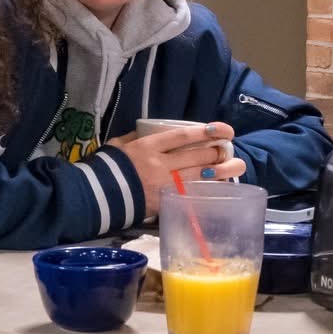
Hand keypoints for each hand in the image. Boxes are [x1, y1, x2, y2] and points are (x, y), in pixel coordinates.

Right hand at [113, 122, 244, 204]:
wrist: (93, 196)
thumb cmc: (105, 168)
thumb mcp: (119, 145)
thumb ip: (138, 137)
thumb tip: (155, 131)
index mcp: (149, 147)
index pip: (184, 136)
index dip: (208, 132)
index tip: (225, 130)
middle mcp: (160, 165)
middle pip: (197, 157)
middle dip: (219, 152)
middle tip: (231, 150)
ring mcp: (163, 186)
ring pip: (200, 178)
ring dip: (223, 172)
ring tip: (238, 167)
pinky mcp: (164, 203)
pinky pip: (191, 195)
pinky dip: (207, 191)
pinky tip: (221, 189)